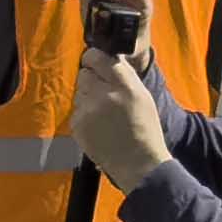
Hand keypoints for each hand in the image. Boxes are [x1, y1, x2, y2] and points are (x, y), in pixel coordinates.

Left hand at [67, 46, 176, 190]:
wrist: (138, 163)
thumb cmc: (144, 130)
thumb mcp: (143, 98)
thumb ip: (124, 78)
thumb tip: (106, 60)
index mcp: (126, 87)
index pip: (99, 58)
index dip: (94, 58)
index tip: (94, 61)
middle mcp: (105, 95)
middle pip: (85, 73)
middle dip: (92, 79)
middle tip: (104, 93)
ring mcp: (88, 110)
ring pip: (80, 91)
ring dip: (88, 97)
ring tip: (105, 114)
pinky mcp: (77, 123)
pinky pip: (77, 109)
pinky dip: (85, 114)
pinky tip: (99, 125)